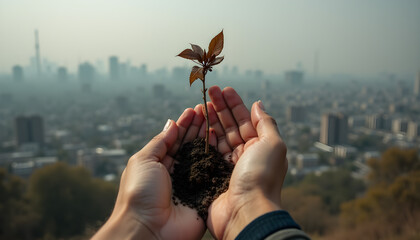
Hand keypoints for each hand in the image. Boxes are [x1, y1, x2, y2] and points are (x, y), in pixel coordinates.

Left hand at [93, 105, 215, 239]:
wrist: (149, 229)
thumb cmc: (140, 193)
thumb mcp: (143, 160)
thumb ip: (160, 142)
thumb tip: (171, 123)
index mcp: (160, 163)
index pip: (175, 138)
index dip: (184, 123)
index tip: (194, 109)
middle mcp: (177, 171)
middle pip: (191, 144)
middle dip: (199, 126)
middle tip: (208, 109)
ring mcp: (192, 182)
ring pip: (203, 155)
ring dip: (209, 137)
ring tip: (216, 119)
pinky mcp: (204, 193)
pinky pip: (213, 172)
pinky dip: (218, 156)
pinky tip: (221, 140)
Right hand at [206, 86, 287, 239]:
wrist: (245, 212)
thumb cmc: (261, 178)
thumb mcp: (273, 145)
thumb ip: (266, 123)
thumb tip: (258, 104)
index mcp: (260, 147)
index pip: (245, 120)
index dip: (235, 103)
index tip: (224, 89)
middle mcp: (245, 155)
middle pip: (230, 125)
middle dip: (220, 107)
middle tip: (209, 91)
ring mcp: (228, 165)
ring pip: (217, 137)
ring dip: (210, 119)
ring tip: (200, 104)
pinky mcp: (213, 175)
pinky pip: (207, 152)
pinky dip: (203, 138)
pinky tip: (197, 126)